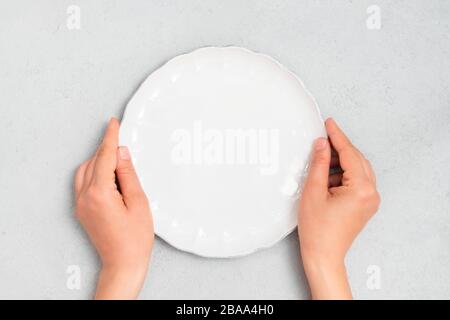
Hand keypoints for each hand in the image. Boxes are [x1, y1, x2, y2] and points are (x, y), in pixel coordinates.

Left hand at [74, 118, 153, 299]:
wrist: (122, 263)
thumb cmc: (135, 238)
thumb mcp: (139, 202)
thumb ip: (128, 174)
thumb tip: (121, 153)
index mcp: (100, 193)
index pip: (104, 156)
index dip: (110, 138)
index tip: (114, 123)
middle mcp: (85, 197)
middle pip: (93, 162)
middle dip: (107, 151)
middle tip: (125, 148)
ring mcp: (80, 204)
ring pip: (85, 171)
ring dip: (100, 161)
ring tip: (120, 163)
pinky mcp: (81, 210)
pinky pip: (83, 182)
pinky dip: (94, 173)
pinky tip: (109, 176)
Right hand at [299, 118, 379, 298]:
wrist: (323, 255)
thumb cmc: (318, 230)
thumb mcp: (314, 191)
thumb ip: (319, 164)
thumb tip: (322, 144)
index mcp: (361, 188)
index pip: (349, 154)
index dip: (337, 136)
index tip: (329, 123)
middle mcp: (371, 193)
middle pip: (356, 160)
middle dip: (339, 149)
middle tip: (321, 140)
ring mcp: (370, 200)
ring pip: (357, 170)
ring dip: (340, 162)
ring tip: (320, 162)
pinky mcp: (364, 205)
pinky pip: (357, 181)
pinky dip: (343, 175)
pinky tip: (327, 177)